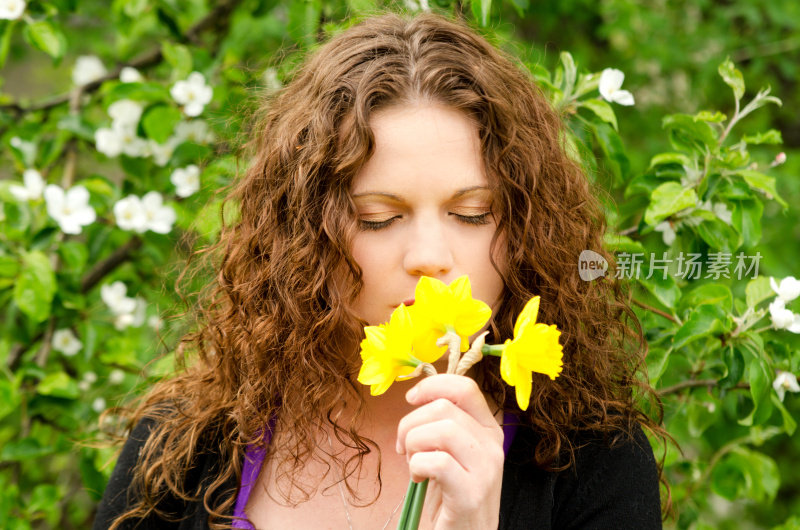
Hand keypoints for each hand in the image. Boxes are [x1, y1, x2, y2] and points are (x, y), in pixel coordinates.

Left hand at [396, 374, 503, 529]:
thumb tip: (417, 395)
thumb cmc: (451, 492)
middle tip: (405, 447)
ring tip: (413, 463)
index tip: (411, 399)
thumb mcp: (452, 450)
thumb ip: (443, 423)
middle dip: (411, 423)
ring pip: (440, 430)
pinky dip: (417, 467)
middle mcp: (493, 444)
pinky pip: (436, 462)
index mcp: (489, 429)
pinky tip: (418, 479)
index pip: (465, 387)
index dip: (432, 386)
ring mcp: (486, 469)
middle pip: (443, 408)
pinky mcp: (471, 493)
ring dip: (414, 444)